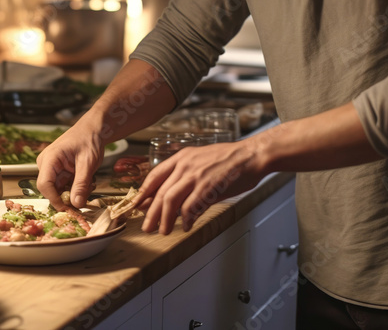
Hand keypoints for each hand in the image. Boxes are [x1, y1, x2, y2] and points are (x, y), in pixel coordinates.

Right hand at [36, 125, 104, 210]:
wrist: (93, 130)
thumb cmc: (89, 140)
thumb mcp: (88, 163)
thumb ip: (81, 184)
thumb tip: (76, 205)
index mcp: (50, 158)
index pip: (44, 185)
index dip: (54, 199)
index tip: (68, 209)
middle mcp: (46, 164)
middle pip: (51, 189)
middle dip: (68, 196)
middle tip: (86, 195)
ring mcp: (52, 168)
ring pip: (59, 190)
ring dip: (74, 192)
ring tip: (90, 184)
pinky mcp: (59, 171)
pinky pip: (64, 186)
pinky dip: (76, 188)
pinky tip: (87, 181)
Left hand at [136, 139, 265, 234]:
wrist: (250, 156)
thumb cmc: (229, 160)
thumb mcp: (201, 161)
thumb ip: (185, 176)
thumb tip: (171, 197)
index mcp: (181, 157)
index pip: (154, 176)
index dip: (143, 193)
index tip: (137, 205)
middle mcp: (185, 165)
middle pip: (160, 192)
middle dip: (151, 213)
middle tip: (147, 227)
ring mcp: (195, 176)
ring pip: (170, 200)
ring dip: (165, 219)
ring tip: (164, 231)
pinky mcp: (207, 187)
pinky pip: (190, 207)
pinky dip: (187, 219)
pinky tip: (187, 226)